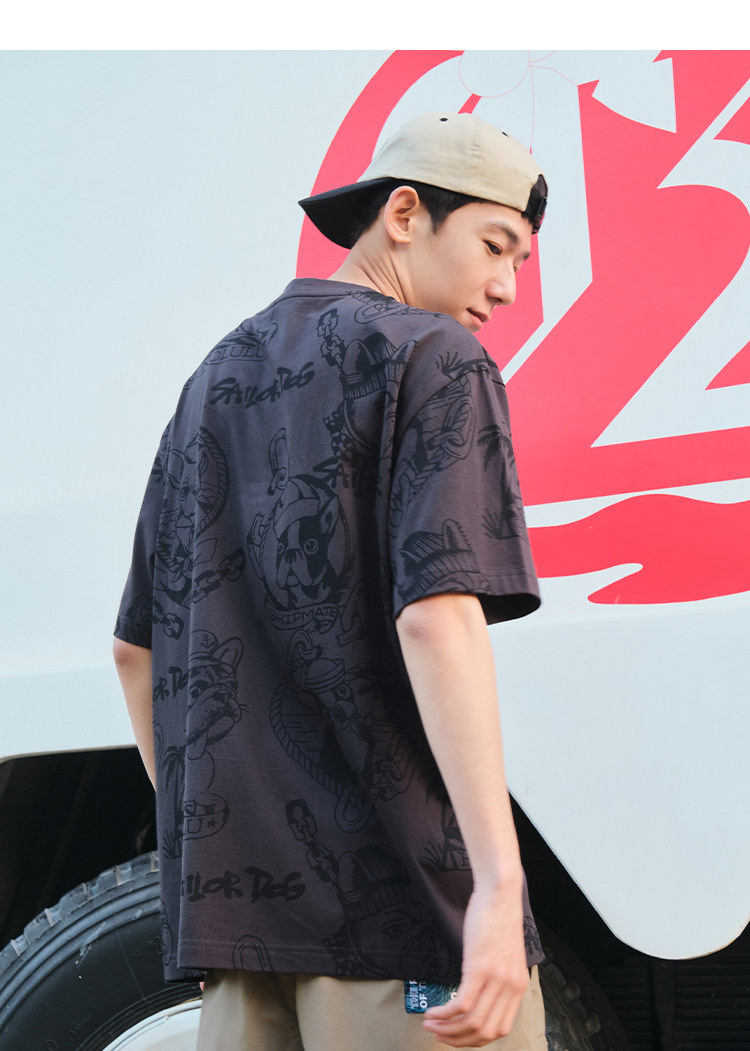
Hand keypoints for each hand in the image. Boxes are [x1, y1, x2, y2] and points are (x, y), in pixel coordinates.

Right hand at [422, 884, 527, 1046]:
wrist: (500, 892)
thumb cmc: (498, 917)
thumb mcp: (505, 955)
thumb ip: (497, 977)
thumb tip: (478, 993)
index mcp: (518, 987)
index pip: (499, 1030)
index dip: (475, 1040)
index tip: (457, 1035)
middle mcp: (510, 988)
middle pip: (485, 1032)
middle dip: (458, 1040)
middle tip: (439, 1034)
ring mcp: (496, 979)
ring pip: (472, 1022)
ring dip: (447, 1029)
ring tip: (431, 1024)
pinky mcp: (480, 968)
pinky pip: (462, 1005)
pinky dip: (445, 1014)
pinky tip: (433, 1011)